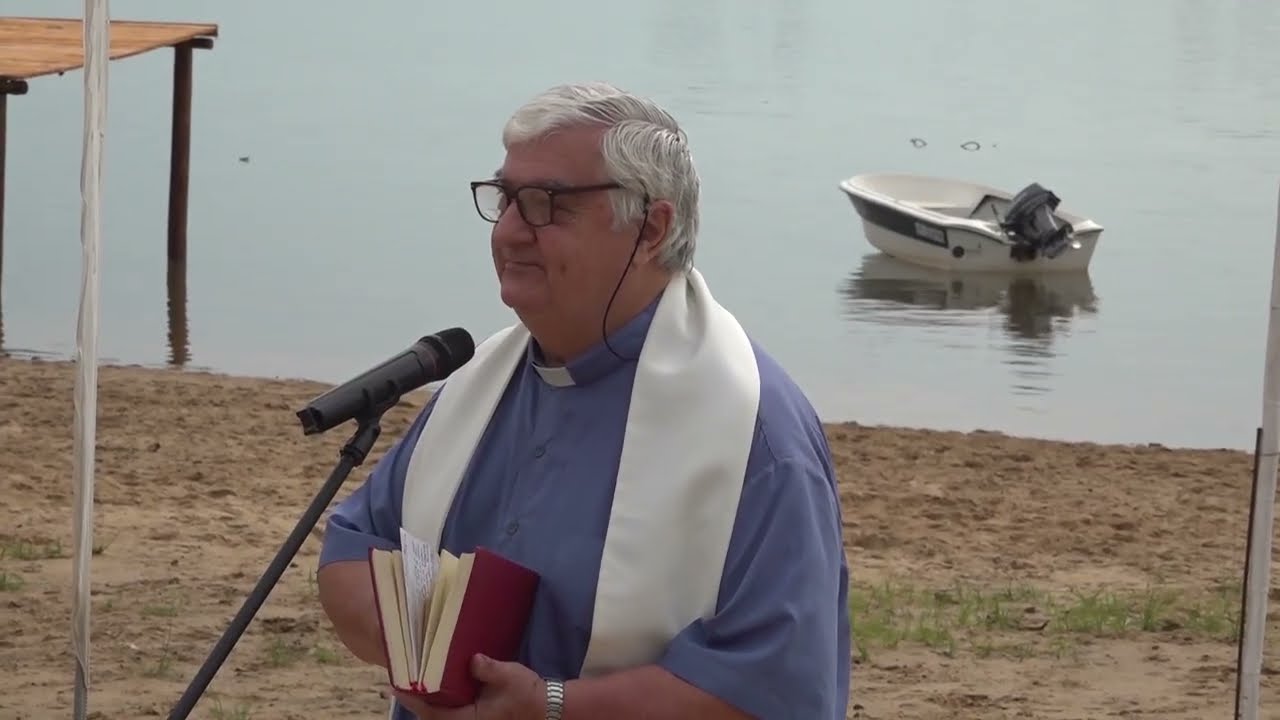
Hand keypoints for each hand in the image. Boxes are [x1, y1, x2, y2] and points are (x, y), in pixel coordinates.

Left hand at [392, 653, 546, 719]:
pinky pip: (452, 713)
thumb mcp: (509, 677)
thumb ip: (488, 669)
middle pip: (432, 717)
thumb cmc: (528, 695)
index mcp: (470, 719)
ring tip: (416, 681)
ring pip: (442, 716)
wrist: (548, 708)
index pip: (433, 713)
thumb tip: (472, 660)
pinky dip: (442, 702)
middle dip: (416, 701)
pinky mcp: (478, 717)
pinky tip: (440, 686)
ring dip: (429, 702)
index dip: (413, 700)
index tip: (395, 687)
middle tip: (401, 680)